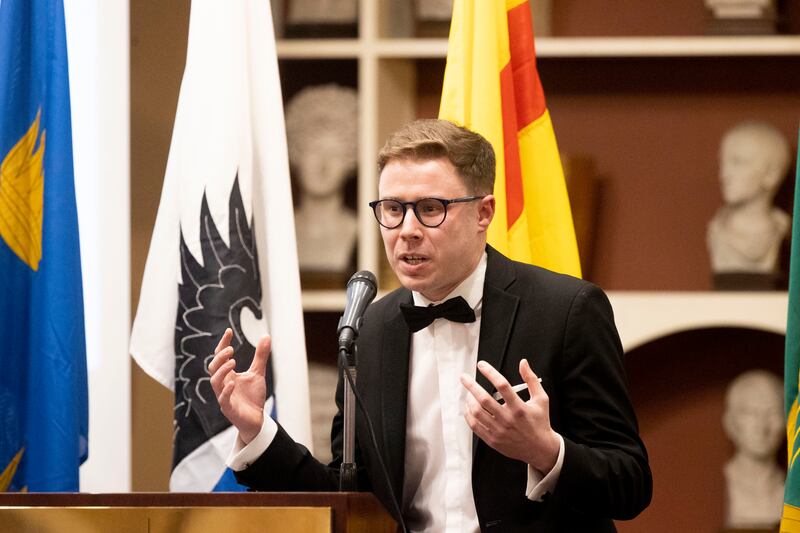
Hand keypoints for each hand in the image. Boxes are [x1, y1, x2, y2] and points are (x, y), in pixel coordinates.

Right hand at [208, 328, 268, 443]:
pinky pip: (223, 400)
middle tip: (230, 349)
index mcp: (228, 375)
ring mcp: (224, 396)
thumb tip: (266, 335)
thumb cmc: (253, 396)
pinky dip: (226, 391)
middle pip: (213, 368)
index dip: (222, 344)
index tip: (228, 331)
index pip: (220, 357)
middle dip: (220, 358)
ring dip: (221, 371)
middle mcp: (223, 384)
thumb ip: (260, 356)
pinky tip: (232, 383)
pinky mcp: (229, 409)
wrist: (257, 419)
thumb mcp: (258, 372)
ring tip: (233, 361)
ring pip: (214, 382)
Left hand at [460, 359, 559, 472]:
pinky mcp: (492, 440)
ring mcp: (499, 431)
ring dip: (469, 400)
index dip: (490, 372)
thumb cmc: (540, 422)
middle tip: (464, 377)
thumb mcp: (541, 399)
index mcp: (519, 408)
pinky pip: (475, 426)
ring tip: (468, 393)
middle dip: (471, 385)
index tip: (481, 365)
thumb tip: (523, 362)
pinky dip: (468, 415)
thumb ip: (531, 379)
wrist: (540, 449)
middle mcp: (507, 419)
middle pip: (484, 399)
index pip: (502, 385)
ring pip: (476, 413)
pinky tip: (468, 407)